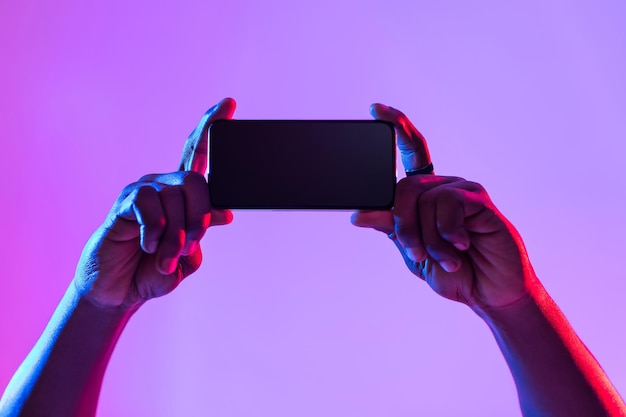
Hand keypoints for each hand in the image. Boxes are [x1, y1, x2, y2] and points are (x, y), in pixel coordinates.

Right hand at [74, 98, 235, 308]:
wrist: (118, 290)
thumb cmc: (153, 270)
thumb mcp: (188, 253)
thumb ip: (204, 231)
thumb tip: (226, 213)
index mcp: (183, 195)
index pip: (200, 154)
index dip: (213, 128)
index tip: (228, 103)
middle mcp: (165, 186)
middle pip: (197, 180)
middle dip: (201, 217)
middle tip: (191, 244)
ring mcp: (143, 191)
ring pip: (177, 197)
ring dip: (177, 236)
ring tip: (164, 257)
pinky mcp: (125, 202)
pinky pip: (150, 205)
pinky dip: (156, 233)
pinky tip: (146, 246)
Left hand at [351, 104, 535, 308]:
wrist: (489, 293)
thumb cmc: (454, 271)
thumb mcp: (413, 250)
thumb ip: (391, 228)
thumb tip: (358, 214)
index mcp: (426, 196)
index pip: (410, 154)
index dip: (395, 128)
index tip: (375, 108)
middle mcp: (443, 187)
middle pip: (404, 188)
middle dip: (403, 226)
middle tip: (416, 254)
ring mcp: (463, 190)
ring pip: (422, 199)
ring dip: (427, 238)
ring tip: (446, 258)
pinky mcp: (479, 200)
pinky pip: (447, 204)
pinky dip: (446, 233)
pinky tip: (461, 246)